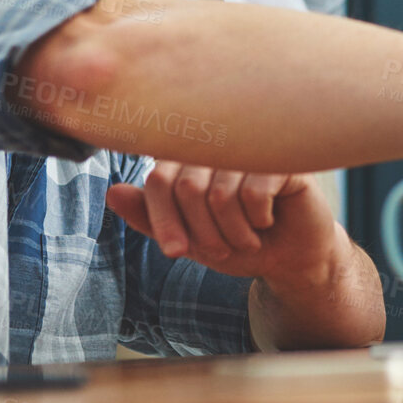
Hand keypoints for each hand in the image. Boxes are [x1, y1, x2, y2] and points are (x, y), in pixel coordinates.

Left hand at [105, 162, 342, 284]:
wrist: (289, 257)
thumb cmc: (238, 240)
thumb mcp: (188, 238)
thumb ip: (149, 216)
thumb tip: (112, 193)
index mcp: (191, 156)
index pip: (160, 180)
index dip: (163, 220)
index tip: (177, 251)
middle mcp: (220, 145)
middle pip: (188, 188)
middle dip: (204, 233)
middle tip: (223, 248)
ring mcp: (253, 148)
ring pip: (220, 194)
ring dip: (233, 232)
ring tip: (247, 237)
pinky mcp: (284, 159)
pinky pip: (255, 191)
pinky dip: (258, 219)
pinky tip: (269, 218)